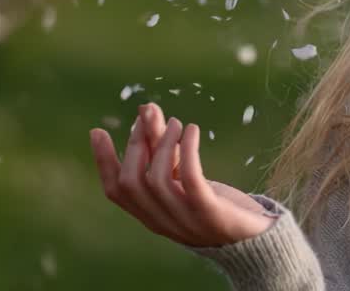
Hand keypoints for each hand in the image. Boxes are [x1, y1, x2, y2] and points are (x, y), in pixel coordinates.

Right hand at [89, 102, 276, 246]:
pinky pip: (191, 180)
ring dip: (163, 144)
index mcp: (150, 214)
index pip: (115, 191)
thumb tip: (146, 111)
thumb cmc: (215, 203)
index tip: (97, 132)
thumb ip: (163, 151)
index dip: (103, 162)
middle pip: (132, 182)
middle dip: (136, 144)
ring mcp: (185, 218)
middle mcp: (162, 220)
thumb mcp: (184, 177)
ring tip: (177, 123)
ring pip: (157, 180)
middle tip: (150, 116)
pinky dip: (188, 151)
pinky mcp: (209, 211)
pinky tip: (192, 129)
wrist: (253, 237)